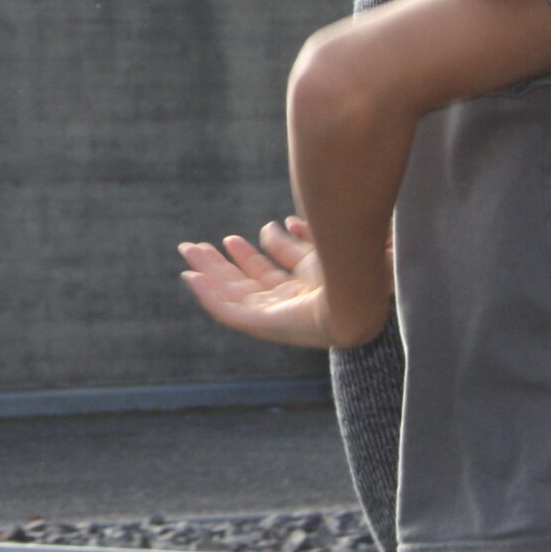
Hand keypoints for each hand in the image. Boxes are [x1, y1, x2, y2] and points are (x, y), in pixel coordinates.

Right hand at [179, 217, 342, 348]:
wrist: (358, 295)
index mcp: (304, 289)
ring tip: (192, 249)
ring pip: (232, 294)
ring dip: (209, 272)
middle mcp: (287, 306)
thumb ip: (290, 245)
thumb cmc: (348, 274)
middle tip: (198, 244)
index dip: (247, 256)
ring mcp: (274, 317)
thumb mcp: (314, 252)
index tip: (230, 239)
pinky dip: (207, 295)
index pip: (268, 274)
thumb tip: (271, 226)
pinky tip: (192, 277)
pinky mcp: (261, 325)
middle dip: (221, 263)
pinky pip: (227, 312)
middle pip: (246, 283)